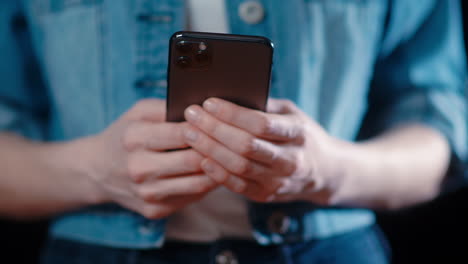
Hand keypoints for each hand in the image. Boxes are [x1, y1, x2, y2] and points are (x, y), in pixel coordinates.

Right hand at [85, 99, 217, 218]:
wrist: (98, 170)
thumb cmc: (125, 134)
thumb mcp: (138, 112)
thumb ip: (167, 106)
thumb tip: (203, 108)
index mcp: (134, 139)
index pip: (183, 133)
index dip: (208, 127)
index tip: (223, 122)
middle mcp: (139, 168)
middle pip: (194, 161)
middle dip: (218, 150)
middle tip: (234, 141)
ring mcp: (147, 193)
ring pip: (198, 183)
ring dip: (219, 170)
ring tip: (230, 157)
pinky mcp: (154, 210)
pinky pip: (192, 197)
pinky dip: (206, 184)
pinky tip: (214, 172)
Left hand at [182, 98, 340, 203]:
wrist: (324, 171)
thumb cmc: (301, 135)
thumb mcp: (292, 113)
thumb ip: (265, 105)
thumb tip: (229, 93)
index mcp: (298, 133)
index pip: (260, 123)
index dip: (231, 113)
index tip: (209, 102)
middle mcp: (290, 159)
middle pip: (245, 145)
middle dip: (213, 129)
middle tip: (191, 115)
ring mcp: (279, 180)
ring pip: (238, 166)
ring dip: (210, 149)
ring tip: (190, 134)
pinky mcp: (267, 194)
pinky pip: (237, 185)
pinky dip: (217, 173)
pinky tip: (201, 158)